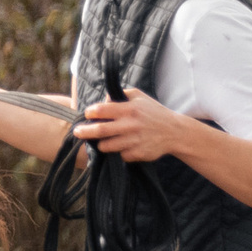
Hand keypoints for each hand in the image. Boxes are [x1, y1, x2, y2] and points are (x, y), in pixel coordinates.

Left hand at [73, 88, 188, 161]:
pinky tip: (122, 147)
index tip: (87, 115)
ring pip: (106, 146)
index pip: (101, 110)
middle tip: (76, 132)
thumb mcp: (140, 97)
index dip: (90, 113)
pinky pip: (120, 155)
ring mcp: (135, 141)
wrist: (176, 132)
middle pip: (99, 131)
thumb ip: (120, 95)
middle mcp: (131, 125)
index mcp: (130, 109)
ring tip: (102, 140)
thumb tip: (103, 99)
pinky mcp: (138, 153)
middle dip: (84, 132)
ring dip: (101, 144)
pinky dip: (118, 152)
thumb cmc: (154, 112)